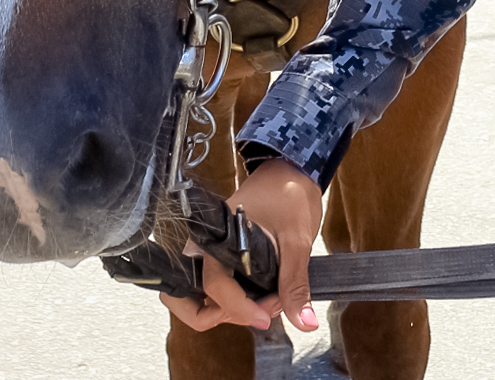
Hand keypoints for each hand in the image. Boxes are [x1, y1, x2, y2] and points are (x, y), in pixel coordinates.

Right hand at [160, 158, 322, 335]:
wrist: (291, 171)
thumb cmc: (290, 195)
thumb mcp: (297, 241)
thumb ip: (296, 283)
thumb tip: (305, 322)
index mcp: (217, 237)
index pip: (213, 285)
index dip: (237, 309)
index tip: (265, 318)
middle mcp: (206, 247)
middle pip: (188, 298)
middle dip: (220, 316)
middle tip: (260, 313)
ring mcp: (211, 253)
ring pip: (201, 297)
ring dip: (229, 310)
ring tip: (267, 303)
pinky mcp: (221, 257)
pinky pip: (216, 288)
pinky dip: (234, 300)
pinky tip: (262, 296)